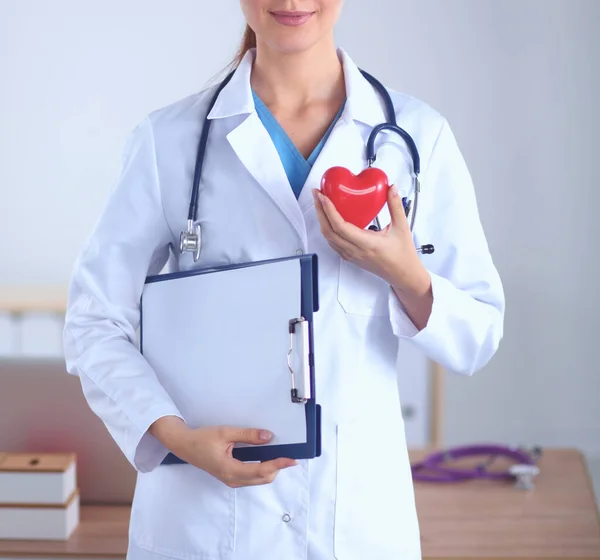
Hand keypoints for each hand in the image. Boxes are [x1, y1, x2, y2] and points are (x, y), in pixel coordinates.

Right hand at [150, 417, 296, 487]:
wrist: (184, 444)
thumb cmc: (202, 438)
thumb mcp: (226, 432)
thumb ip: (248, 435)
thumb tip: (268, 436)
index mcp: (230, 469)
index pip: (261, 470)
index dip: (278, 465)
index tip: (291, 459)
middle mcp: (232, 478)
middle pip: (263, 478)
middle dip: (277, 467)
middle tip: (288, 454)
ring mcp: (231, 479)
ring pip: (258, 479)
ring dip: (270, 469)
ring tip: (279, 454)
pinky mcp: (230, 476)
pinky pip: (251, 476)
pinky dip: (262, 469)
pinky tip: (266, 457)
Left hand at [312, 186, 428, 292]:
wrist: (403, 275)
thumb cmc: (403, 256)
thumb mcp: (402, 228)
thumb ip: (396, 206)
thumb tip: (391, 188)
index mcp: (367, 244)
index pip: (340, 226)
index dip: (329, 210)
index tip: (323, 196)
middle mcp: (355, 251)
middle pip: (329, 231)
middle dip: (320, 211)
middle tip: (317, 194)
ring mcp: (351, 255)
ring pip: (329, 238)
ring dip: (322, 220)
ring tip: (320, 203)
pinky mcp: (350, 257)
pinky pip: (333, 243)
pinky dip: (327, 229)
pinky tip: (328, 219)